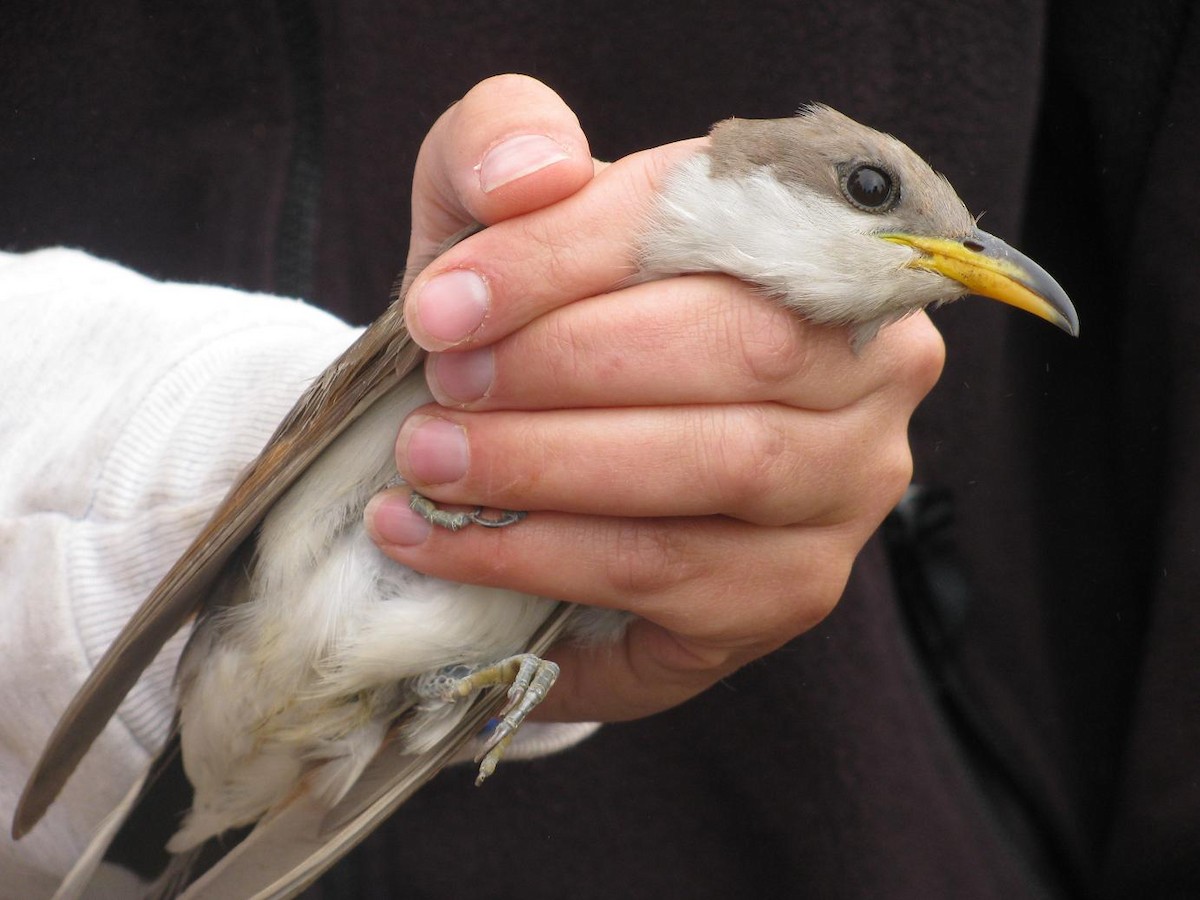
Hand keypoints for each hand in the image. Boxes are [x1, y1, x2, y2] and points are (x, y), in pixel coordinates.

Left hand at [368, 74, 945, 722]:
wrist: (555, 441)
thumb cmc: (542, 314)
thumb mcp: (505, 210)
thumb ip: (501, 142)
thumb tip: (531, 172)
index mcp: (819, 230)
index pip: (716, 220)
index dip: (565, 258)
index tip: (439, 307)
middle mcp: (874, 354)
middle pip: (744, 345)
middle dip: (566, 370)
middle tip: (440, 391)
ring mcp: (851, 478)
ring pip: (721, 464)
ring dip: (551, 468)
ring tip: (429, 466)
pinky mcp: (798, 584)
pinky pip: (677, 572)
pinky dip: (545, 559)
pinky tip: (447, 546)